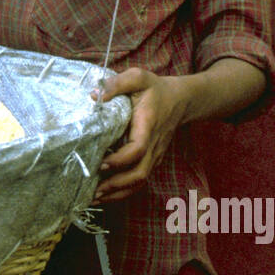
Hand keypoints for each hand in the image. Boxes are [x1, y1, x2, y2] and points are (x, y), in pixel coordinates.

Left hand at [90, 69, 189, 203]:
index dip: (119, 160)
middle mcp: (153, 145)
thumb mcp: (138, 77)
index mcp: (148, 125)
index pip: (137, 149)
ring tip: (94, 198)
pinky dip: (123, 190)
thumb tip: (94, 97)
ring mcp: (154, 155)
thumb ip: (116, 84)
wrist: (181, 100)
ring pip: (140, 181)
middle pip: (139, 174)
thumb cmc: (155, 88)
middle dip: (116, 185)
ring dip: (118, 193)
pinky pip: (139, 180)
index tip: (101, 163)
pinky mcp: (151, 159)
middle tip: (93, 190)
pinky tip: (105, 194)